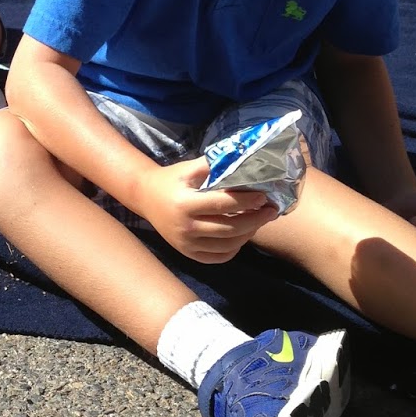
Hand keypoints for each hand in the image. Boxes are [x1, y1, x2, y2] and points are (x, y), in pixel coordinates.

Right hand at [143, 158, 281, 264]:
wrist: (145, 197)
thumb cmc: (171, 180)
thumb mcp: (189, 168)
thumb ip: (214, 164)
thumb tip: (244, 159)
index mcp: (185, 204)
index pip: (222, 204)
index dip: (246, 201)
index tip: (264, 197)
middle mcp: (186, 228)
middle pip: (229, 228)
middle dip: (255, 220)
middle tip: (271, 211)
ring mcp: (186, 244)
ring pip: (227, 245)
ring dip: (248, 234)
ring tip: (258, 221)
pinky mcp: (188, 253)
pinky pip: (218, 257)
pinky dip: (234, 248)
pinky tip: (242, 235)